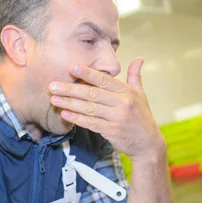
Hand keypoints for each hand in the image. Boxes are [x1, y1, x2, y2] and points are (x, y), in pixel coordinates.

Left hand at [49, 58, 165, 161]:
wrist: (148, 144)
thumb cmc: (142, 117)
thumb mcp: (141, 95)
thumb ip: (135, 76)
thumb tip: (139, 58)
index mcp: (127, 92)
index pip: (105, 80)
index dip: (88, 73)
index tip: (72, 67)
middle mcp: (122, 103)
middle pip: (93, 94)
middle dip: (71, 89)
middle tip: (53, 85)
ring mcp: (116, 118)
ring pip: (89, 109)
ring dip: (70, 104)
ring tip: (54, 99)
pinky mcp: (111, 131)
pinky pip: (90, 123)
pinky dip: (77, 119)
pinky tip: (65, 114)